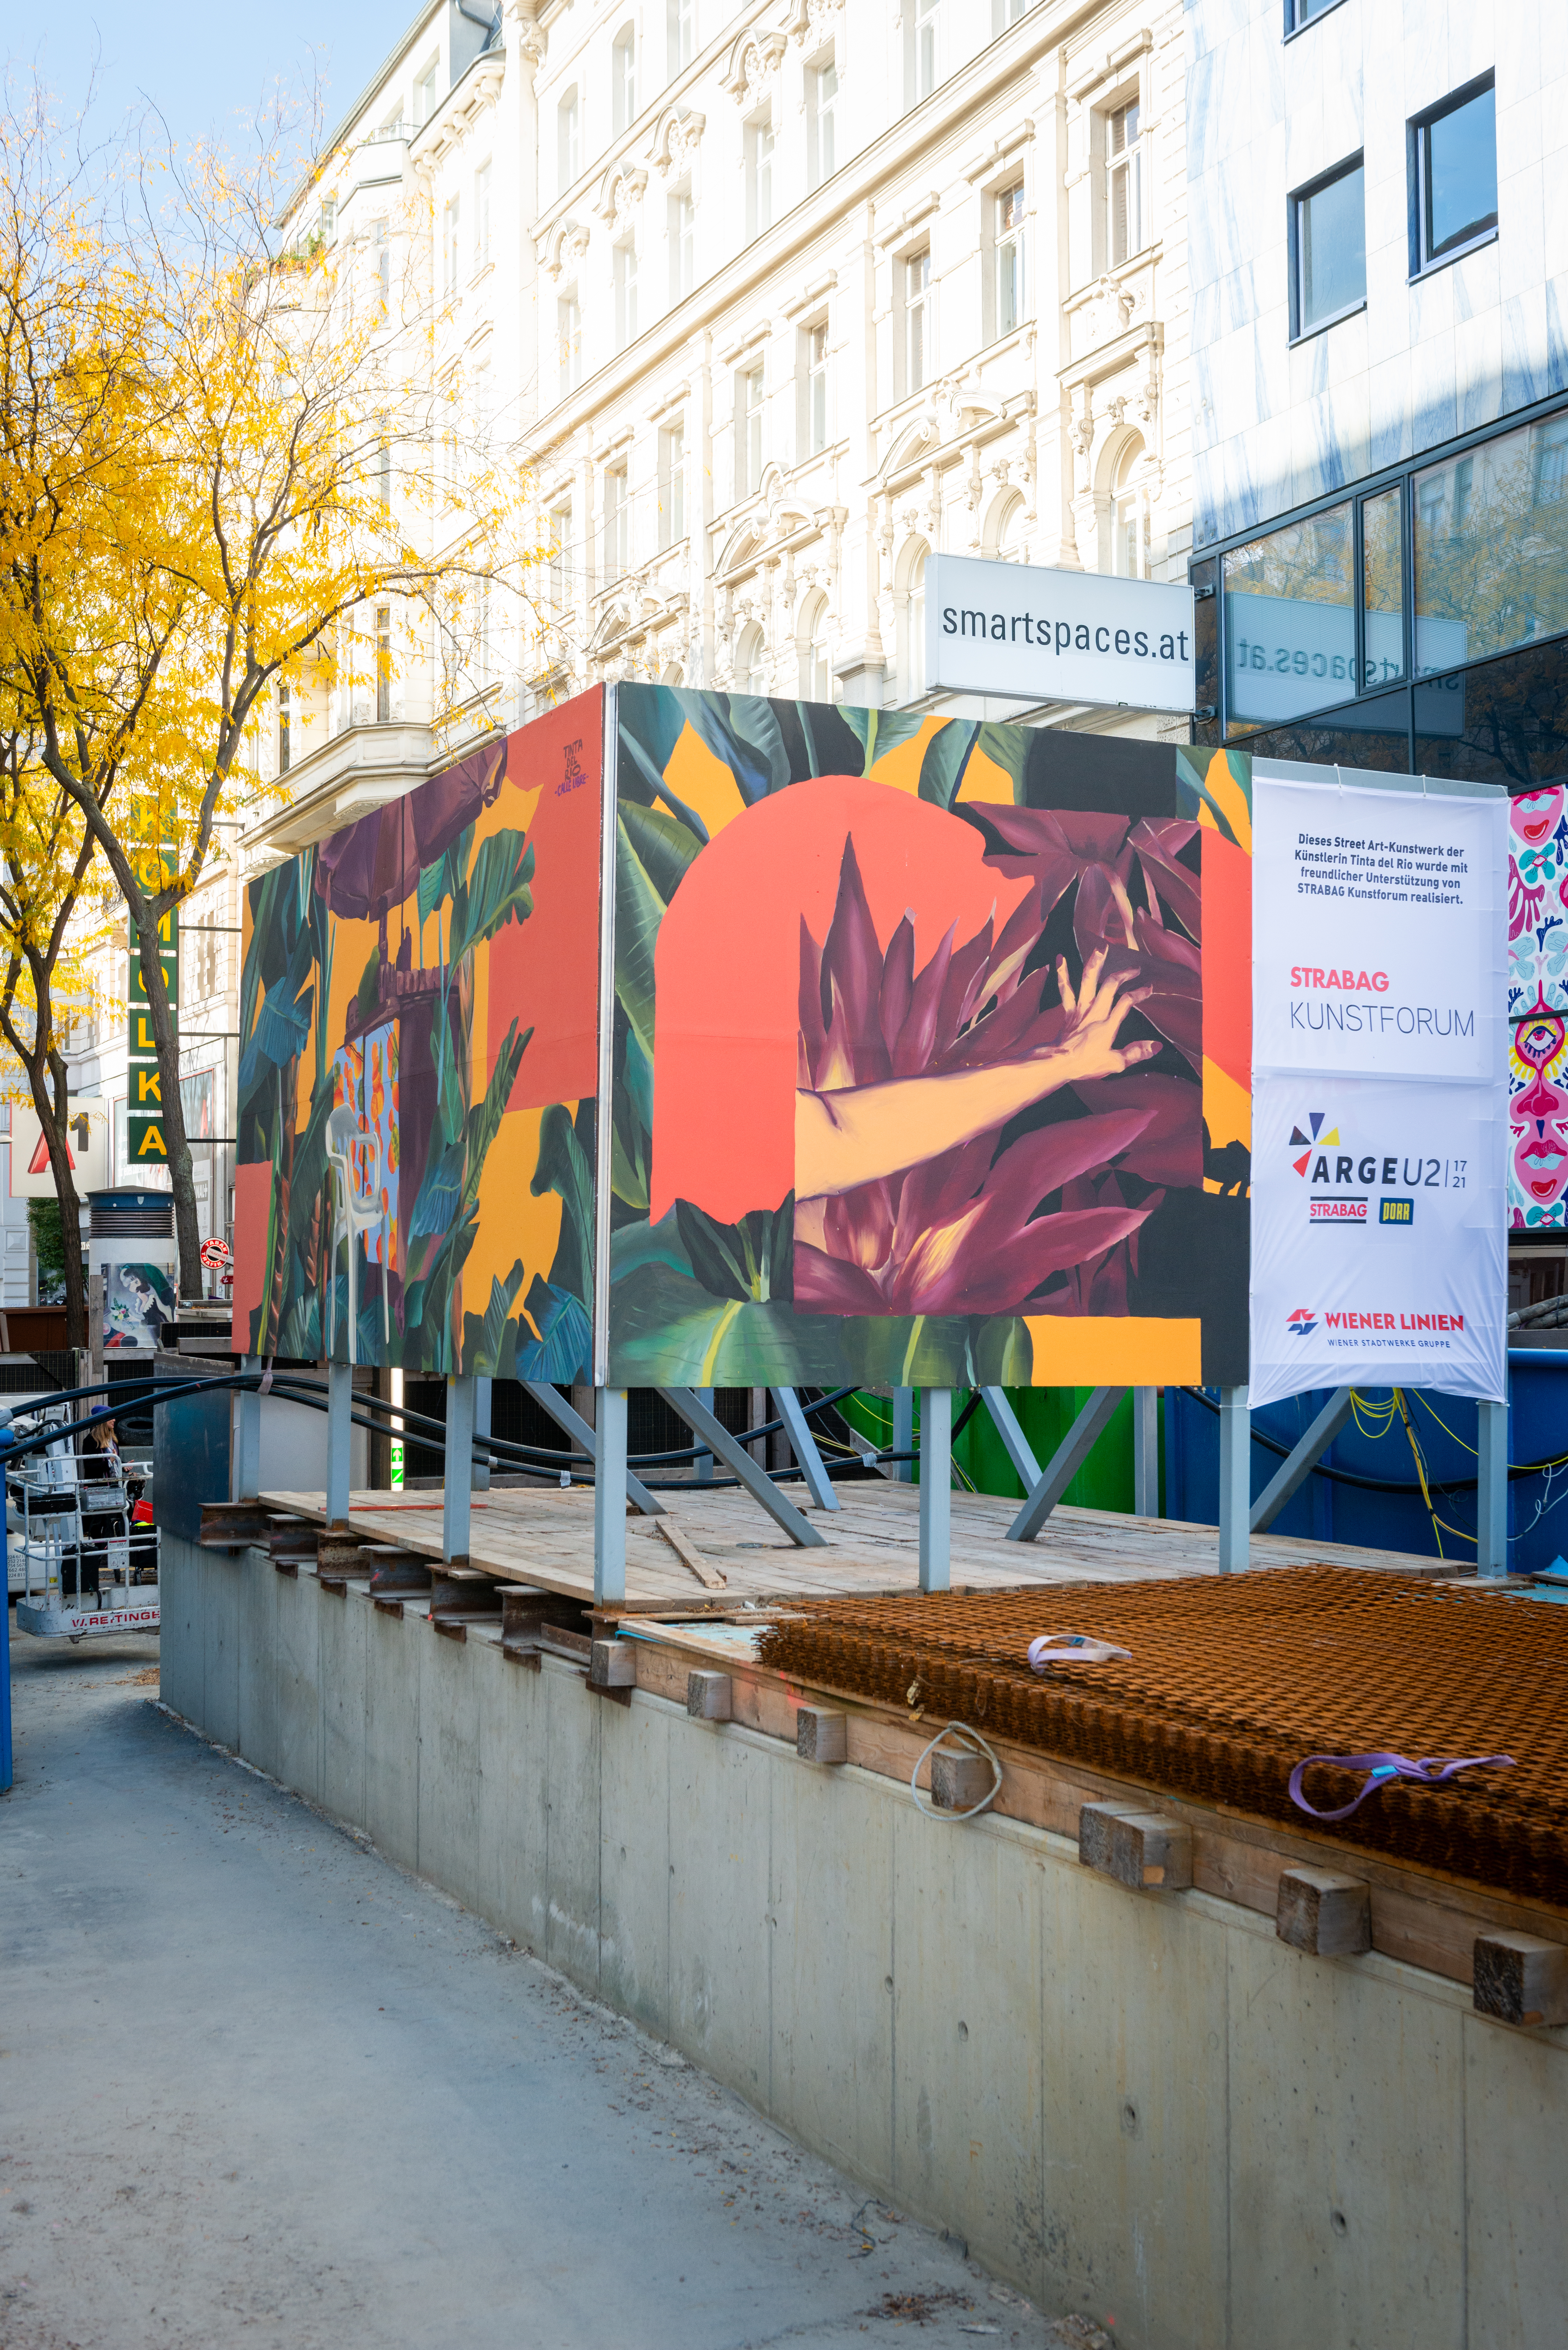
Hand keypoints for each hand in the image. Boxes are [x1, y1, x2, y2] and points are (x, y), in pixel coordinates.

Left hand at [1050, 947, 1161, 1083]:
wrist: (1057, 1064)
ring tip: (1101, 947)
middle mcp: (1094, 1013)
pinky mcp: (1069, 1011)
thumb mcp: (1115, 1063)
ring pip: (1087, 981)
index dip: (1139, 993)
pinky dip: (1061, 974)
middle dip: (1124, 974)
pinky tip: (1058, 959)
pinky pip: (1065, 990)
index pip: (1127, 1002)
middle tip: (1135, 968)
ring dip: (1095, 963)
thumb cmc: (1085, 1065)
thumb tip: (1157, 1046)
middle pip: (1110, 985)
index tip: (1149, 987)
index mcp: (1107, 1024)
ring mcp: (1080, 1009)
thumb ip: (1136, 1053)